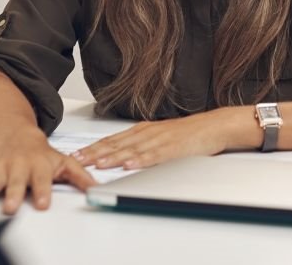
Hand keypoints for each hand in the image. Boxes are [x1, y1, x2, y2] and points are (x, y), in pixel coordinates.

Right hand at [0, 125, 95, 214]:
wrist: (19, 137)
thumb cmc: (42, 155)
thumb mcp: (64, 162)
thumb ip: (80, 177)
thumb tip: (96, 189)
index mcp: (38, 165)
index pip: (42, 179)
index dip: (42, 190)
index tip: (42, 203)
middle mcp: (18, 166)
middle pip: (14, 181)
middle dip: (12, 193)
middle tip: (11, 207)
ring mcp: (0, 168)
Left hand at [72, 107, 255, 169]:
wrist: (214, 126)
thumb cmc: (188, 134)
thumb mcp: (159, 136)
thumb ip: (140, 145)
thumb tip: (120, 156)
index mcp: (143, 130)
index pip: (113, 139)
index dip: (93, 147)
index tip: (77, 154)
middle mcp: (148, 132)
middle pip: (118, 143)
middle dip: (96, 153)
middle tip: (78, 160)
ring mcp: (161, 139)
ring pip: (133, 149)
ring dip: (114, 157)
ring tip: (98, 164)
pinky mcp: (175, 148)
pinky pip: (155, 155)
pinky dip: (141, 160)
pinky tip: (130, 165)